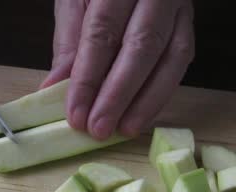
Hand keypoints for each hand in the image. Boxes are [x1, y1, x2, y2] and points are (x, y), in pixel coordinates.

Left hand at [41, 0, 194, 139]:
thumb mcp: (72, 3)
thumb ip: (68, 44)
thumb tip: (53, 89)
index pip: (102, 34)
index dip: (88, 79)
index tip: (75, 114)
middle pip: (141, 48)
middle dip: (118, 96)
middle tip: (98, 128)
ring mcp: (178, 7)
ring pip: (171, 58)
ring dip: (146, 100)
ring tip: (123, 129)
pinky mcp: (187, 23)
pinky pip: (180, 60)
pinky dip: (161, 92)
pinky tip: (141, 114)